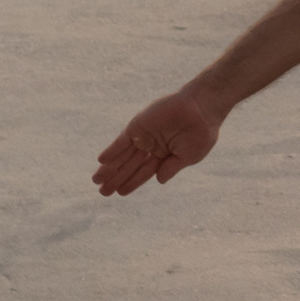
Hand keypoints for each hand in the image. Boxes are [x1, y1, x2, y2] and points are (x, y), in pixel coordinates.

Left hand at [93, 89, 219, 195]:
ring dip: (110, 168)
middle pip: (131, 165)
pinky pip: (122, 140)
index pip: (145, 172)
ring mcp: (145, 135)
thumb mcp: (189, 156)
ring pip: (124, 155)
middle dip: (117, 178)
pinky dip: (112, 150)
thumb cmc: (202, 131)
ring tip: (96, 180)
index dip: (132, 182)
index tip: (120, 193)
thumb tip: (158, 180)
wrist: (203, 107)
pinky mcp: (138, 125)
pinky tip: (102, 161)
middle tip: (103, 192)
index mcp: (166, 155)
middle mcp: (153, 146)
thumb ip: (172, 168)